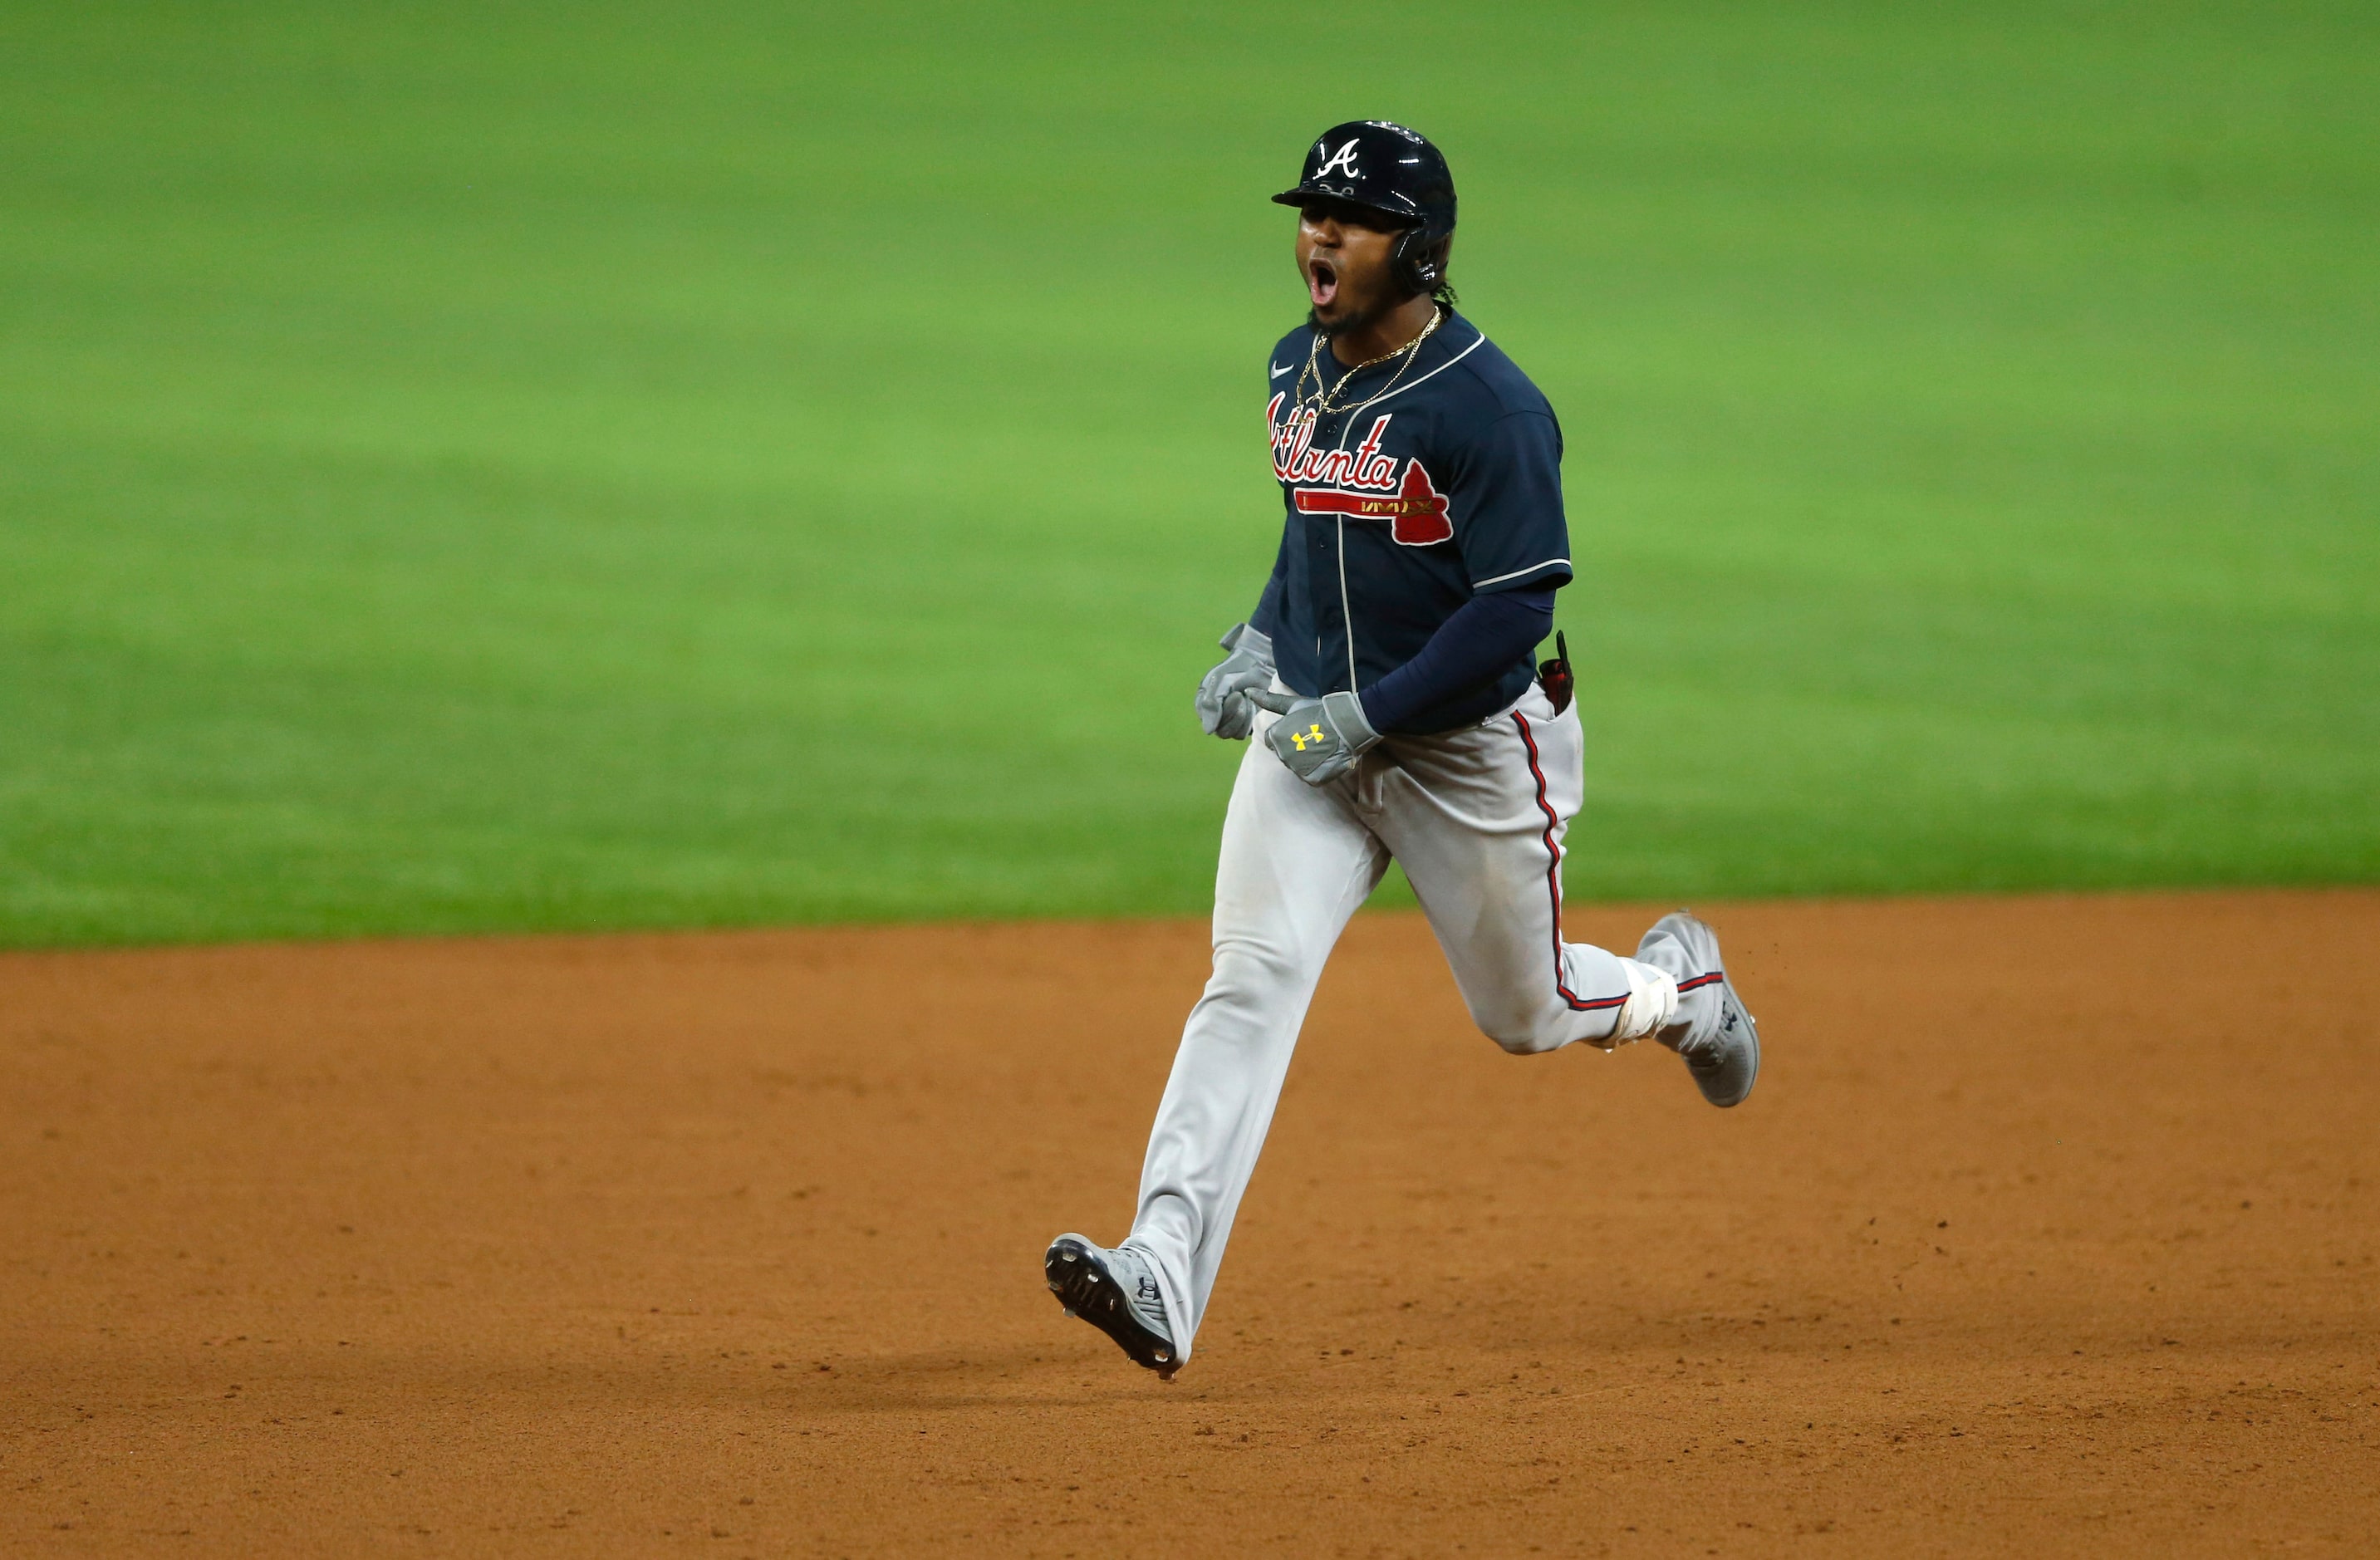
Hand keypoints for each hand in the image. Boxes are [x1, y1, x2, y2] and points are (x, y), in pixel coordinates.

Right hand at [1194, 623, 1274, 739]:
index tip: (1235, 694)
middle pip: (1223, 732)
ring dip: (1245, 716)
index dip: (1224, 711)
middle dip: (1235, 713)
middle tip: (1241, 695)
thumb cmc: (1235, 669)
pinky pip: (1246, 732)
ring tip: (1247, 699)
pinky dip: (1251, 719)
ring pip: (1235, 734)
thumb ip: (1210, 704)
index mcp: (1203, 707)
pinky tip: (1253, 705)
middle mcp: (1215, 718)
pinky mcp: (1245, 726)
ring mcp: (1230, 723)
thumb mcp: (1218, 680)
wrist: (1257, 664)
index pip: (1210, 723)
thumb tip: (1208, 731)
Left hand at [1248, 688, 1380, 784]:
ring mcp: (1297, 769)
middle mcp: (1282, 755)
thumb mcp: (1293, 704)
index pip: (1272, 740)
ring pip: (1297, 766)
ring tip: (1321, 746)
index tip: (1301, 728)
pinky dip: (1317, 769)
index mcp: (1275, 737)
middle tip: (1313, 736)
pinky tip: (1326, 757)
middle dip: (1295, 747)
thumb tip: (1247, 691)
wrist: (1347, 724)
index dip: (1287, 733)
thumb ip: (1268, 700)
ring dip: (1306, 759)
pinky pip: (1310, 776)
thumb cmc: (1319, 711)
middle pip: (1284, 754)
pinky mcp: (1312, 779)